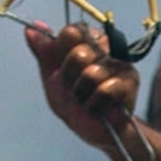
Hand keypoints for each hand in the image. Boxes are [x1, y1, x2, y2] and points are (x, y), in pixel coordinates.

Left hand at [22, 21, 139, 154]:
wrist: (94, 132)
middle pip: (79, 53)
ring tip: (87, 100)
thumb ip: (43, 53)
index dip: (61, 54)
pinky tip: (99, 108)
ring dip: (82, 95)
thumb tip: (29, 29)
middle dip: (70, 78)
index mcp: (87, 41)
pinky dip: (95, 105)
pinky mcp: (130, 82)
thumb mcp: (52, 78)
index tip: (63, 69)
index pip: (72, 32)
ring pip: (91, 74)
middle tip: (76, 89)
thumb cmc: (75, 104)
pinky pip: (105, 91)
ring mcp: (120, 63)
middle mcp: (106, 47)